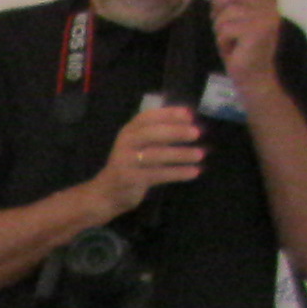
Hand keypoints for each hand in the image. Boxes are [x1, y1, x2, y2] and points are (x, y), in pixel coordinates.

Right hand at [90, 99, 206, 214]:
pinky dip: (178, 173)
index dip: (168, 114)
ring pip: (156, 155)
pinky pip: (158, 174)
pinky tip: (194, 172)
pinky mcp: (131, 179)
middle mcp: (125, 143)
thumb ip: (159, 133)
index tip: (189, 114)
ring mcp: (126, 162)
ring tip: (200, 155)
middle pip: (152, 133)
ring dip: (180, 154)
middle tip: (197, 133)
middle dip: (176, 132)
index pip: (148, 117)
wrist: (107, 193)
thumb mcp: (141, 145)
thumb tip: (188, 121)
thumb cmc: (131, 165)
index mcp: (128, 131)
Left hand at [209, 0, 286, 96]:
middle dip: (220, 5)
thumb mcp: (231, 22)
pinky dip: (222, 40)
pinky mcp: (257, 32)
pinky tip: (232, 48)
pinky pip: (227, 28)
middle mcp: (270, 8)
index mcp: (267, 2)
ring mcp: (265, 19)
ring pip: (228, 12)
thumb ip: (224, 2)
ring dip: (220, 28)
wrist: (252, 76)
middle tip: (220, 22)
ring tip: (229, 39)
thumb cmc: (240, 48)